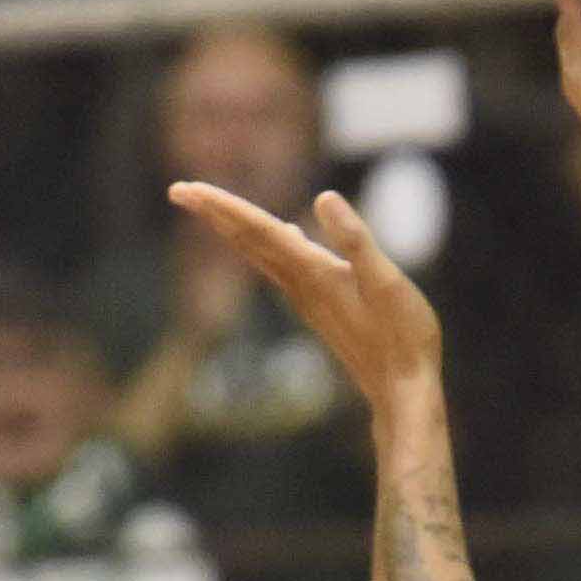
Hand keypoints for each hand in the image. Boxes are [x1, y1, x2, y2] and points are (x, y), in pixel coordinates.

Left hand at [163, 177, 441, 403]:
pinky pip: (283, 266)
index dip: (224, 206)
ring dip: (234, 227)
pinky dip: (269, 245)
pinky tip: (283, 234)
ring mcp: (309, 298)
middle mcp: (301, 285)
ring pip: (261, 253)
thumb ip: (355, 239)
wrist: (402, 392)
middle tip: (177, 189)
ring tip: (211, 207)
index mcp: (313, 272)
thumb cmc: (403, 338)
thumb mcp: (386, 282)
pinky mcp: (321, 306)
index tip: (186, 188)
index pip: (260, 230)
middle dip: (214, 213)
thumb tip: (322, 197)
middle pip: (248, 240)